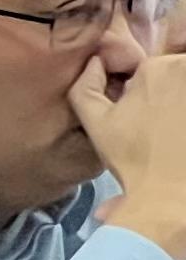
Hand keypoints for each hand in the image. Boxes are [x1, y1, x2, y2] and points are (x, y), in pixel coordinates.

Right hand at [74, 54, 185, 258]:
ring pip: (184, 91)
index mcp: (155, 68)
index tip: (144, 119)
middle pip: (176, 77)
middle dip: (169, 98)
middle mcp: (185, 69)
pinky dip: (184, 118)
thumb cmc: (134, 160)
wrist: (169, 195)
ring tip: (174, 132)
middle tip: (161, 128)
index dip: (146, 95)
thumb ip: (84, 87)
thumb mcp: (96, 123)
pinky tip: (180, 137)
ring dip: (180, 108)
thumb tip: (92, 64)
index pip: (152, 71)